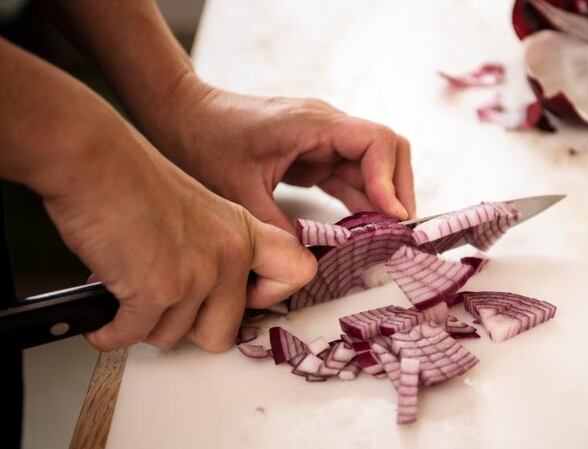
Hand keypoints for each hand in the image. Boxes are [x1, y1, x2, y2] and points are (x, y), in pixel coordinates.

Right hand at [44, 122, 316, 351]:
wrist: (94, 161)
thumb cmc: (131, 177)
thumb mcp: (198, 209)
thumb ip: (213, 248)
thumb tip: (204, 292)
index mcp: (244, 231)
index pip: (298, 272)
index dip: (269, 296)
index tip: (243, 299)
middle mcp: (230, 255)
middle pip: (223, 332)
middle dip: (187, 328)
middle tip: (165, 307)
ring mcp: (198, 275)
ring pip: (173, 337)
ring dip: (144, 324)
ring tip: (128, 293)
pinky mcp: (159, 290)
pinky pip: (134, 336)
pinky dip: (112, 332)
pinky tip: (104, 319)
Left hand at [152, 82, 415, 231]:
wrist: (181, 115)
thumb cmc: (203, 140)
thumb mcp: (238, 192)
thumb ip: (276, 228)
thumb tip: (306, 267)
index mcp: (314, 124)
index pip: (378, 142)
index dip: (391, 182)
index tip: (391, 218)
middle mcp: (327, 128)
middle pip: (387, 153)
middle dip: (397, 193)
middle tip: (397, 235)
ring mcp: (322, 141)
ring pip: (373, 168)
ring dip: (382, 202)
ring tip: (385, 241)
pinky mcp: (313, 155)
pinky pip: (350, 178)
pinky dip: (361, 203)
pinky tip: (361, 232)